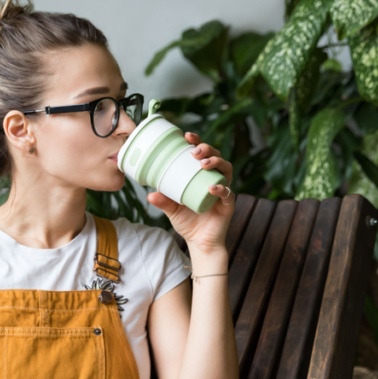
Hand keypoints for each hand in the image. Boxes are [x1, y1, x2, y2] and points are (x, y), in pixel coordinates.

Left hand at [146, 131, 234, 255]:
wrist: (199, 242)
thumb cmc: (187, 221)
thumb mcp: (171, 209)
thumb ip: (163, 201)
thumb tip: (149, 195)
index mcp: (201, 176)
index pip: (202, 153)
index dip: (197, 142)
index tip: (187, 136)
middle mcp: (214, 179)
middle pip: (217, 156)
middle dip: (207, 149)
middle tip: (195, 151)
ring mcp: (223, 190)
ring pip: (226, 170)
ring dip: (216, 163)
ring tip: (203, 164)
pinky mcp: (228, 204)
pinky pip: (228, 193)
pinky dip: (221, 189)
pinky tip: (212, 187)